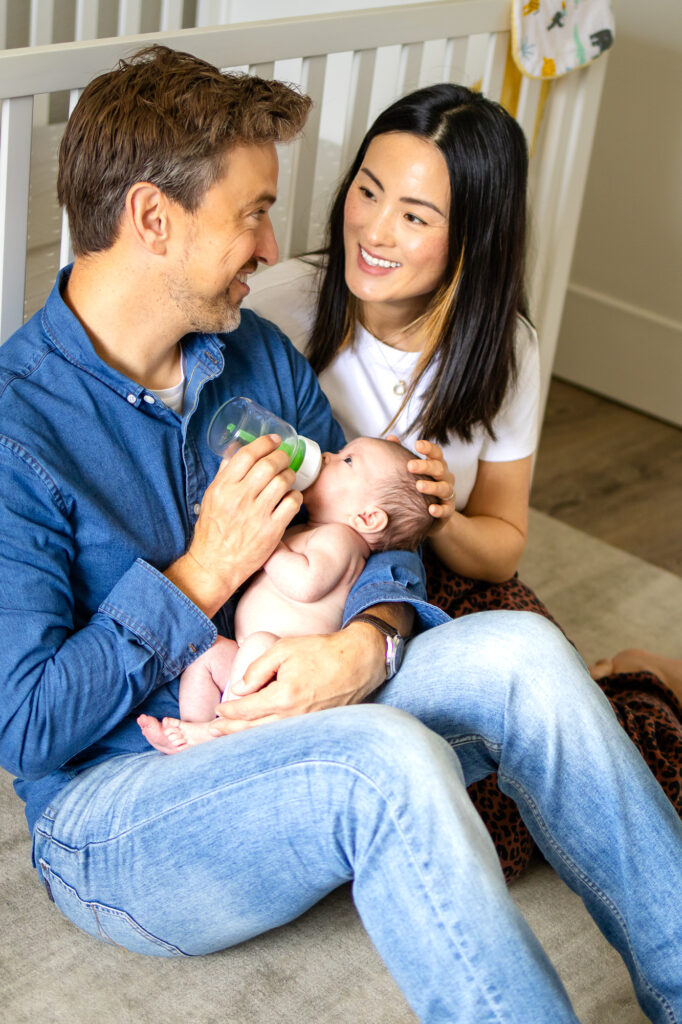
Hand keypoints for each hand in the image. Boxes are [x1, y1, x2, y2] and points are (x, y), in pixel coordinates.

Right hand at [165, 435, 301, 616]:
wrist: (215, 565)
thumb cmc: (212, 532)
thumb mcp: (211, 499)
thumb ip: (224, 475)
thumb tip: (235, 452)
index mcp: (223, 488)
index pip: (246, 455)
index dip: (264, 443)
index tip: (274, 440)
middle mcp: (239, 498)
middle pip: (268, 465)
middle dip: (281, 457)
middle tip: (284, 458)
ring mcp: (257, 514)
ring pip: (283, 482)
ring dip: (289, 475)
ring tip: (288, 477)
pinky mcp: (271, 530)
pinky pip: (292, 503)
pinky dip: (295, 496)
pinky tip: (291, 498)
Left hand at [207, 623, 386, 734]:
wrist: (359, 661)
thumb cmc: (322, 651)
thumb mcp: (284, 649)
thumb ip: (257, 669)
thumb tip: (238, 689)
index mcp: (284, 696)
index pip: (246, 710)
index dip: (228, 711)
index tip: (218, 710)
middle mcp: (294, 716)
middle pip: (253, 730)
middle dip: (230, 731)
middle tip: (212, 731)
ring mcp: (306, 725)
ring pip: (269, 736)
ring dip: (247, 738)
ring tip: (230, 737)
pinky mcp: (316, 727)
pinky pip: (285, 735)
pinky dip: (268, 737)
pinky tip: (259, 734)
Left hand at [388, 435, 454, 525]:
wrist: (430, 516)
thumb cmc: (419, 489)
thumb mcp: (412, 472)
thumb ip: (402, 454)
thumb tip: (391, 438)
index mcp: (437, 465)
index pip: (436, 453)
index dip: (429, 448)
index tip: (417, 445)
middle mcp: (445, 477)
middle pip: (439, 468)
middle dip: (426, 466)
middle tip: (410, 466)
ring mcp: (448, 494)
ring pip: (444, 488)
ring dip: (432, 487)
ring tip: (419, 486)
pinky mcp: (448, 510)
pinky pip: (446, 509)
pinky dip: (440, 509)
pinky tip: (431, 509)